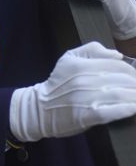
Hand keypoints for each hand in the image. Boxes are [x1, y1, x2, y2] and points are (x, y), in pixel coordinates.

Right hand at [9, 41, 135, 141]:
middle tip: (135, 89)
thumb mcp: (68, 58)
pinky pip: (115, 111)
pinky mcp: (89, 115)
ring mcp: (87, 98)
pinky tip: (132, 108)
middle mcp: (85, 80)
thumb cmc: (57, 84)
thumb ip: (92, 50)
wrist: (39, 109)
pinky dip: (128, 109)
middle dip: (134, 84)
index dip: (131, 71)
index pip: (117, 64)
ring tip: (135, 98)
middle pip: (123, 79)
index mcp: (81, 64)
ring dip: (134, 96)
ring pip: (122, 94)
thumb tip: (117, 54)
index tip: (133, 78)